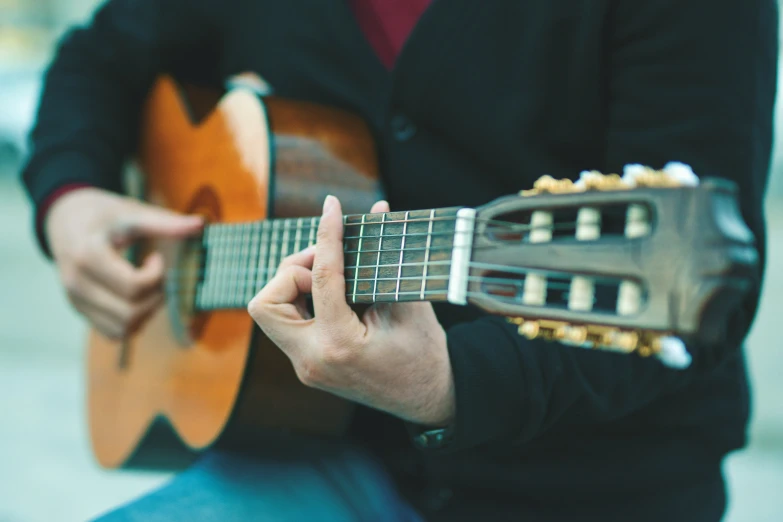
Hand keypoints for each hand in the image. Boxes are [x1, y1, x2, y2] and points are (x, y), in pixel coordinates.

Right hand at [46, 188, 202, 339]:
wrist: (65, 220)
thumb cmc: (102, 214)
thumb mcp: (132, 212)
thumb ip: (165, 222)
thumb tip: (200, 224)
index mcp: (87, 256)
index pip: (133, 287)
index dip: (156, 277)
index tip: (157, 258)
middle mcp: (77, 284)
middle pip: (130, 313)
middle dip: (155, 297)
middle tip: (158, 276)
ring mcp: (77, 301)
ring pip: (123, 329)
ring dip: (146, 312)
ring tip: (147, 286)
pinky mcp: (81, 311)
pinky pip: (114, 333)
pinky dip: (133, 322)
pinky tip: (136, 297)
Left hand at [248, 196, 455, 426]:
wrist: (428, 399)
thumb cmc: (424, 354)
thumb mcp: (409, 304)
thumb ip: (387, 257)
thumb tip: (378, 207)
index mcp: (339, 346)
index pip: (321, 278)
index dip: (327, 235)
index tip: (332, 206)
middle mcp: (312, 360)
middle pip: (266, 303)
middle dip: (291, 273)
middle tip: (326, 262)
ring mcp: (305, 366)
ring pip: (270, 313)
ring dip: (293, 286)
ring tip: (331, 276)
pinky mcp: (307, 365)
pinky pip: (287, 323)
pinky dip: (302, 300)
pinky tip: (331, 293)